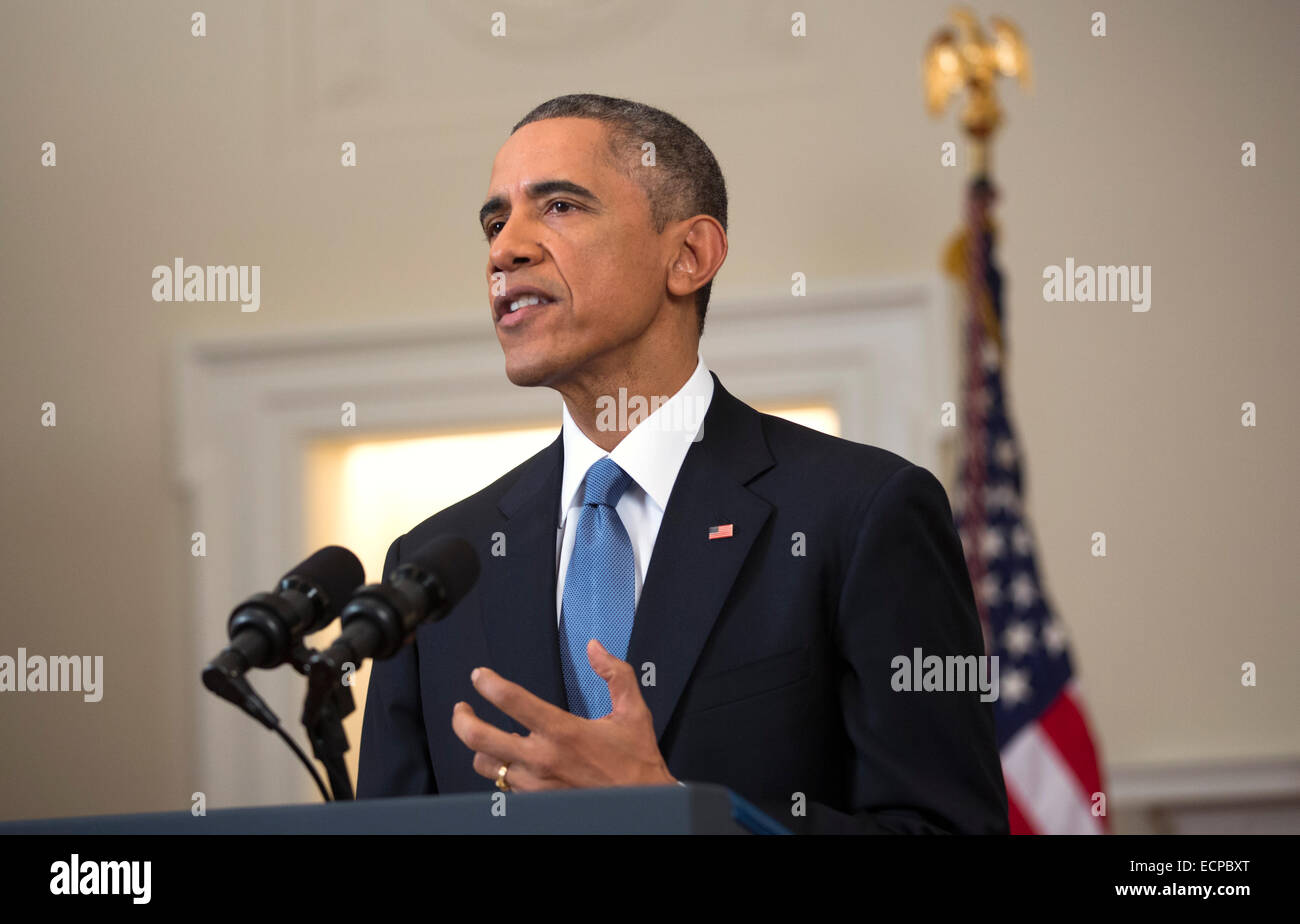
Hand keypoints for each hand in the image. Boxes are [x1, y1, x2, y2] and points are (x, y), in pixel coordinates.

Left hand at [450, 638, 676, 790]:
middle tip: (462, 709)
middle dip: (462, 719)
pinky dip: (502, 772)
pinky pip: (504, 787)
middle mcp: (541, 759)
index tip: (480, 676)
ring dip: (482, 748)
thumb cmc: (636, 763)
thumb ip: (615, 673)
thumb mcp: (633, 712)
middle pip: (479, 737)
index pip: (511, 701)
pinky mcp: (535, 803)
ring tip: (485, 736)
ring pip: (487, 765)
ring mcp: (534, 785)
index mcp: (562, 732)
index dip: (488, 683)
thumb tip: (595, 648)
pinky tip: (510, 762)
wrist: (641, 807)